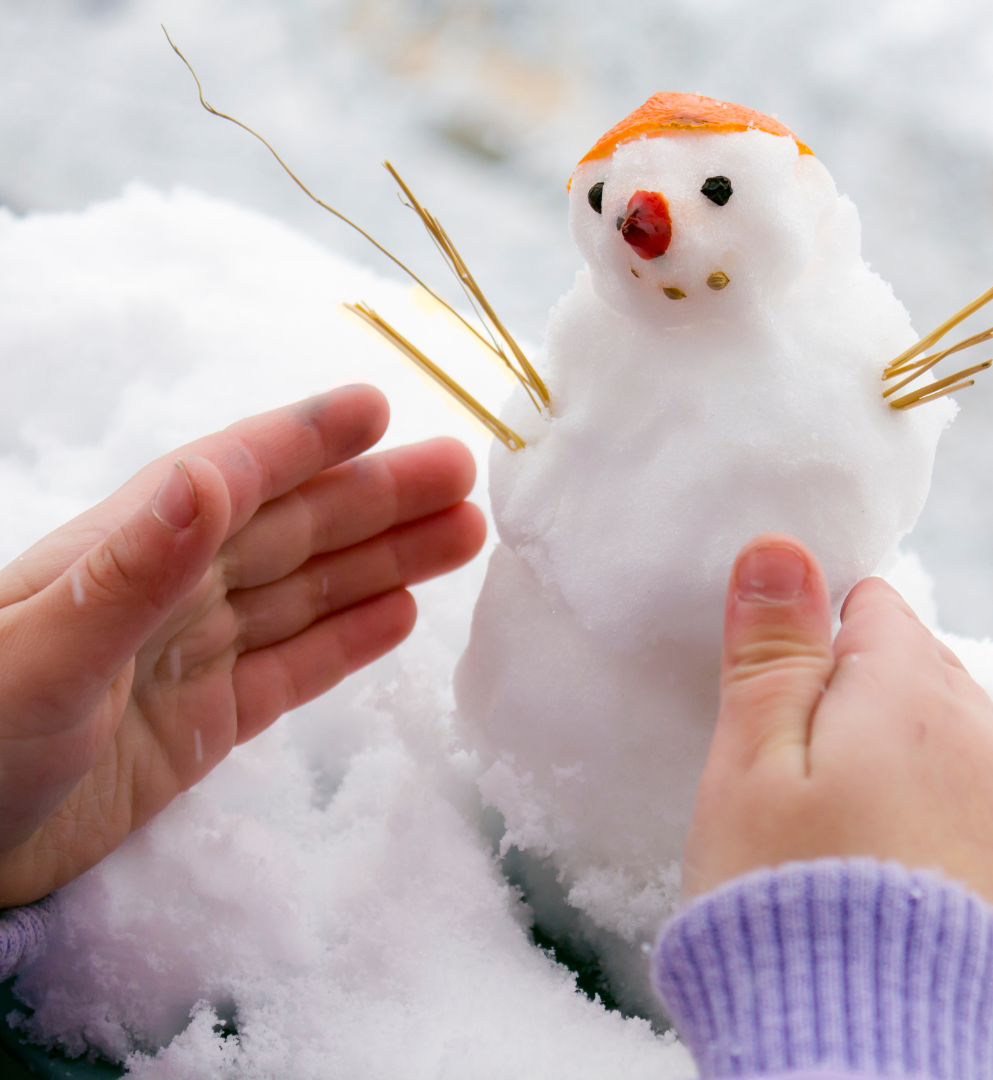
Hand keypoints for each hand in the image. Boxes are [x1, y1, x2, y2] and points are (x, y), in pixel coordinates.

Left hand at [0, 385, 484, 906]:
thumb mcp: (40, 654)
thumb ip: (133, 569)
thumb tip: (212, 473)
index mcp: (128, 554)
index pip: (232, 478)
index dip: (304, 440)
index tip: (376, 409)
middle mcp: (170, 593)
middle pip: (293, 531)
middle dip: (378, 498)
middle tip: (461, 472)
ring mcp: (192, 658)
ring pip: (308, 594)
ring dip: (385, 562)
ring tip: (461, 536)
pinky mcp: (206, 724)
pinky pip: (294, 669)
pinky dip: (349, 641)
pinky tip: (401, 615)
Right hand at [682, 534, 992, 942]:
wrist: (864, 1048)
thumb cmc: (784, 894)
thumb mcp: (751, 760)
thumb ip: (771, 651)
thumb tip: (781, 549)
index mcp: (910, 695)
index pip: (871, 606)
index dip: (811, 631)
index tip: (771, 685)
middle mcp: (979, 739)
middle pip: (911, 665)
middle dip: (848, 685)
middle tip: (784, 754)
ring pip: (940, 731)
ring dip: (885, 745)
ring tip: (823, 809)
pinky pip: (964, 797)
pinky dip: (920, 802)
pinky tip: (873, 853)